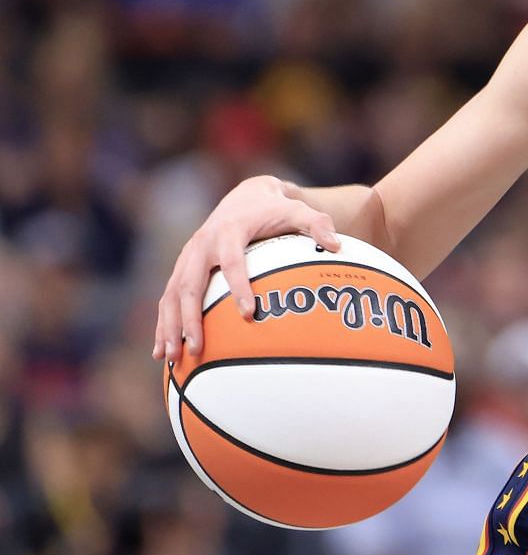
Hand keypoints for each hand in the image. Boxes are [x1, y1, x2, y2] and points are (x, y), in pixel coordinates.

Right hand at [154, 175, 340, 364]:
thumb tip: (337, 245)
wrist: (246, 196)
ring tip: (172, 358)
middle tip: (197, 348)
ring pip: (173, 294)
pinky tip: (163, 352)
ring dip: (169, 326)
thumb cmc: (276, 210)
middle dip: (191, 318)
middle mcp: (202, 244)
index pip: (232, 261)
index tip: (248, 314)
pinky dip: (163, 323)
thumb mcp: (299, 211)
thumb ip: (318, 224)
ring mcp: (188, 257)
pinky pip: (169, 298)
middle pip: (191, 284)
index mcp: (229, 231)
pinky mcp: (182, 268)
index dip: (239, 286)